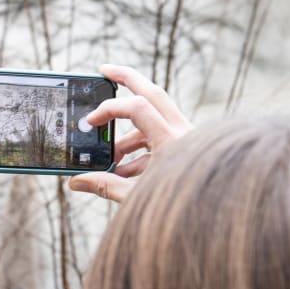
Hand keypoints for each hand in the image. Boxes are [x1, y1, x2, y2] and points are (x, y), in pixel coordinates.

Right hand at [68, 65, 192, 201]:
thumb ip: (106, 187)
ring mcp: (185, 139)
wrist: (213, 217)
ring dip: (128, 136)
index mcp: (172, 141)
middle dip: (127, 79)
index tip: (90, 122)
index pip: (137, 108)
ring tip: (109, 159)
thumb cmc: (178, 208)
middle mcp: (182, 132)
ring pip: (153, 121)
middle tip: (105, 71)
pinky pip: (159, 140)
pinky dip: (139, 151)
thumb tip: (76, 182)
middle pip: (152, 93)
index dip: (109, 110)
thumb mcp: (137, 197)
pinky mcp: (185, 150)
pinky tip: (123, 172)